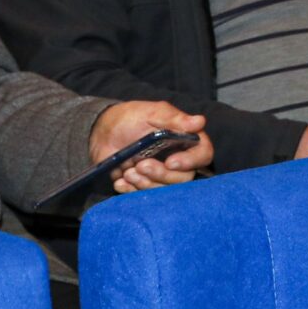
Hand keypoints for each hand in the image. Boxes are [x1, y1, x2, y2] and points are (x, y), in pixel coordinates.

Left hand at [89, 101, 211, 190]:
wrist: (104, 132)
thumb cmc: (131, 118)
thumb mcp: (151, 113)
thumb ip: (174, 118)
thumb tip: (200, 121)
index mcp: (185, 140)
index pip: (203, 154)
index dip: (191, 161)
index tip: (170, 162)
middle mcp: (179, 159)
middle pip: (184, 177)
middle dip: (161, 174)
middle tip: (141, 165)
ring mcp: (162, 174)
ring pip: (165, 188)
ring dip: (146, 183)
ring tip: (128, 171)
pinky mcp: (145, 184)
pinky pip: (144, 194)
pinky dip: (131, 190)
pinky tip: (120, 181)